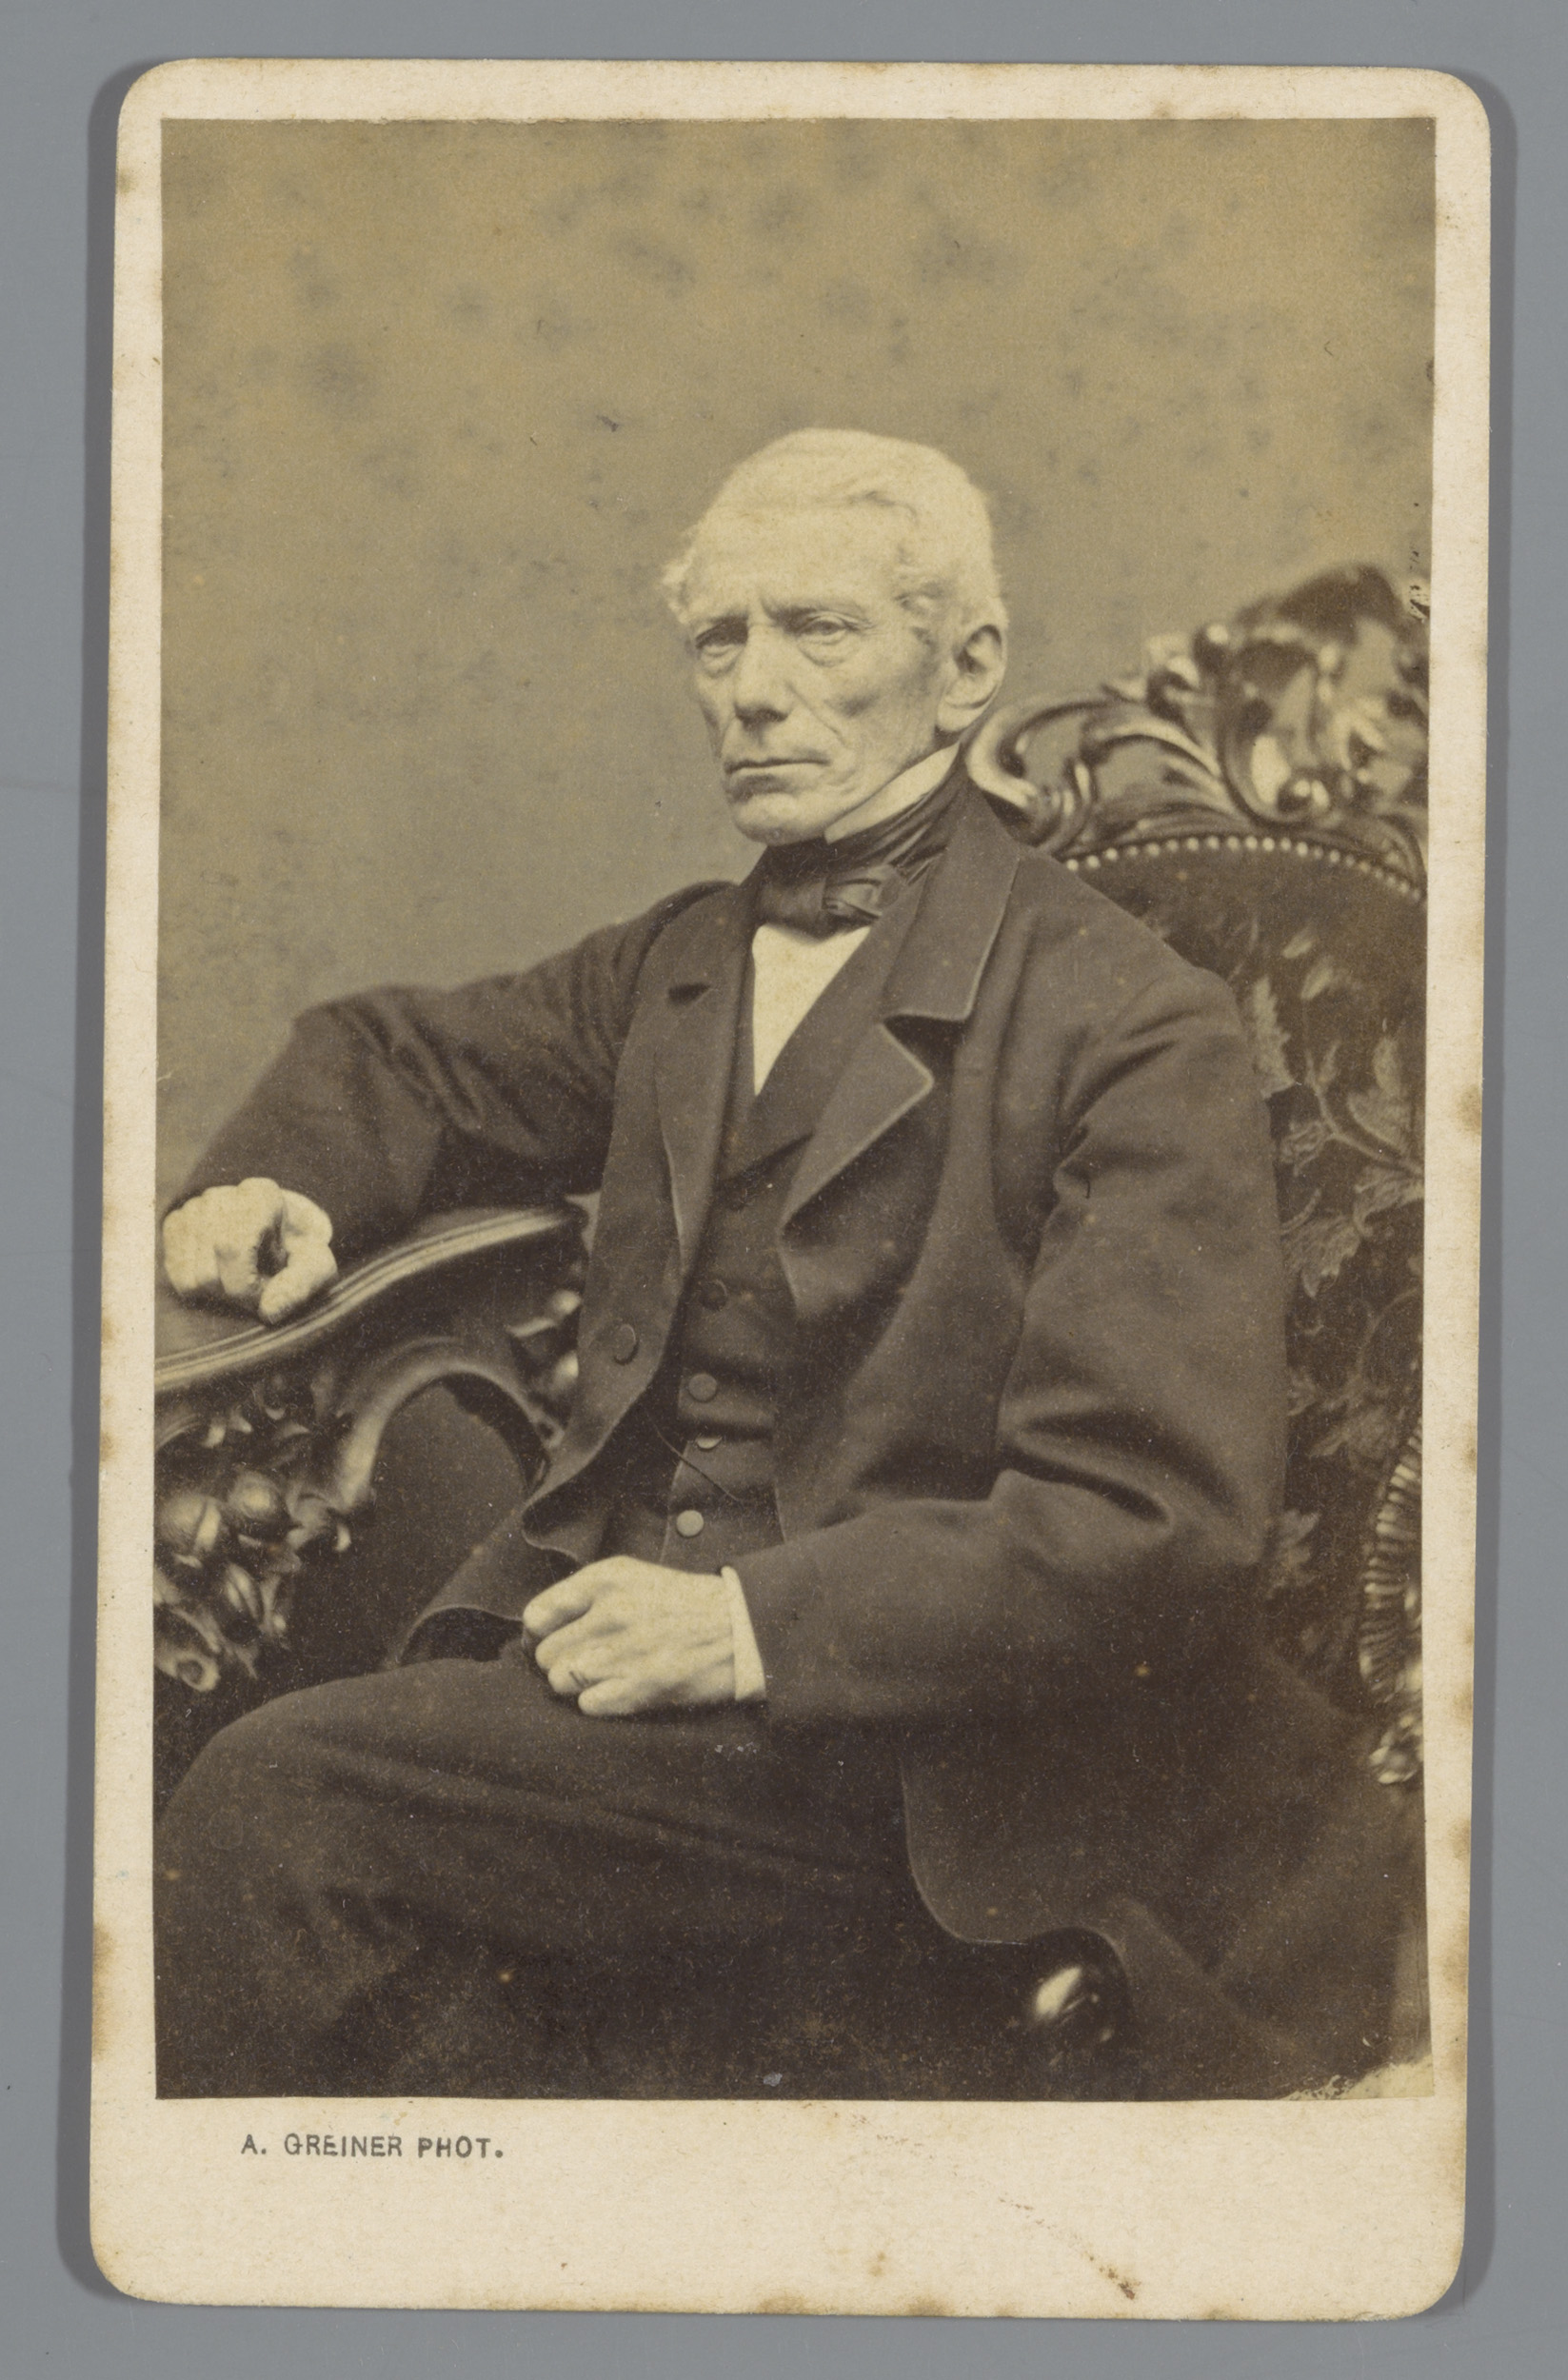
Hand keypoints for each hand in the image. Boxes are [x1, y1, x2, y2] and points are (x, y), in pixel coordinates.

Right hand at [162, 1178, 338, 1322]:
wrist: (281, 1224)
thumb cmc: (299, 1247)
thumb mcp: (316, 1264)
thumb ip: (301, 1285)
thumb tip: (270, 1311)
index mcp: (259, 1196)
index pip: (232, 1251)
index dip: (248, 1289)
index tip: (268, 1294)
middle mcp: (218, 1196)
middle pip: (208, 1273)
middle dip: (235, 1294)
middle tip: (258, 1287)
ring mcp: (192, 1209)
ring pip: (190, 1279)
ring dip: (219, 1292)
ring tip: (244, 1276)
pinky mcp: (175, 1225)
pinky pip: (176, 1276)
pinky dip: (200, 1287)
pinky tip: (224, 1272)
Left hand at [523, 1558, 735, 1717]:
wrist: (743, 1628)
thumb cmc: (687, 1604)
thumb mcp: (635, 1576)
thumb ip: (587, 1594)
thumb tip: (539, 1626)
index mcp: (606, 1579)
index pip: (537, 1615)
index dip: (539, 1635)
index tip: (551, 1642)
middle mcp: (611, 1613)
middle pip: (546, 1654)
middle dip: (561, 1662)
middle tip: (586, 1662)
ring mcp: (624, 1652)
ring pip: (562, 1681)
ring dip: (578, 1685)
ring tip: (605, 1677)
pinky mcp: (640, 1688)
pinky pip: (588, 1705)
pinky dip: (599, 1703)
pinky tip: (621, 1690)